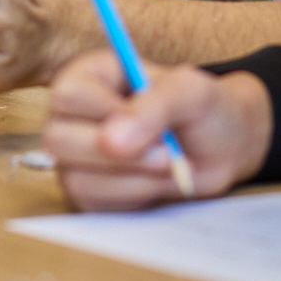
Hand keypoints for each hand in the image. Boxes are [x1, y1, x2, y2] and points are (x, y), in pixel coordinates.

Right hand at [42, 51, 272, 209]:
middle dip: (118, 157)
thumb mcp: (191, 92)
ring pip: (74, 179)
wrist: (223, 148)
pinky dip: (131, 198)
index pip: (67, 95)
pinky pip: (90, 205)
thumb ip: (153, 107)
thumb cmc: (205, 108)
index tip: (149, 122)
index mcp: (91, 75)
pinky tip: (154, 182)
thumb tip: (111, 141)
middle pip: (58, 140)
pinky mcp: (88, 190)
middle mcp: (75, 114)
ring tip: (167, 166)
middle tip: (166, 154)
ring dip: (131, 180)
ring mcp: (76, 155)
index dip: (104, 114)